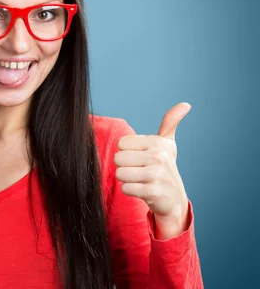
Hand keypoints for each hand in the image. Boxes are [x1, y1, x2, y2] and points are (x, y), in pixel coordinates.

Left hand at [114, 102, 191, 238]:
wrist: (174, 199)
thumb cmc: (164, 167)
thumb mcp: (167, 144)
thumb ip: (170, 123)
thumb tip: (186, 104)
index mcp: (158, 142)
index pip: (121, 143)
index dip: (127, 152)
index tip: (141, 158)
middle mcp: (158, 156)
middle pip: (118, 158)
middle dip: (125, 167)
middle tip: (139, 171)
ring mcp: (156, 174)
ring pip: (120, 173)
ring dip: (127, 179)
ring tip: (141, 180)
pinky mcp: (153, 192)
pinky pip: (125, 188)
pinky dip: (130, 191)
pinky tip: (143, 190)